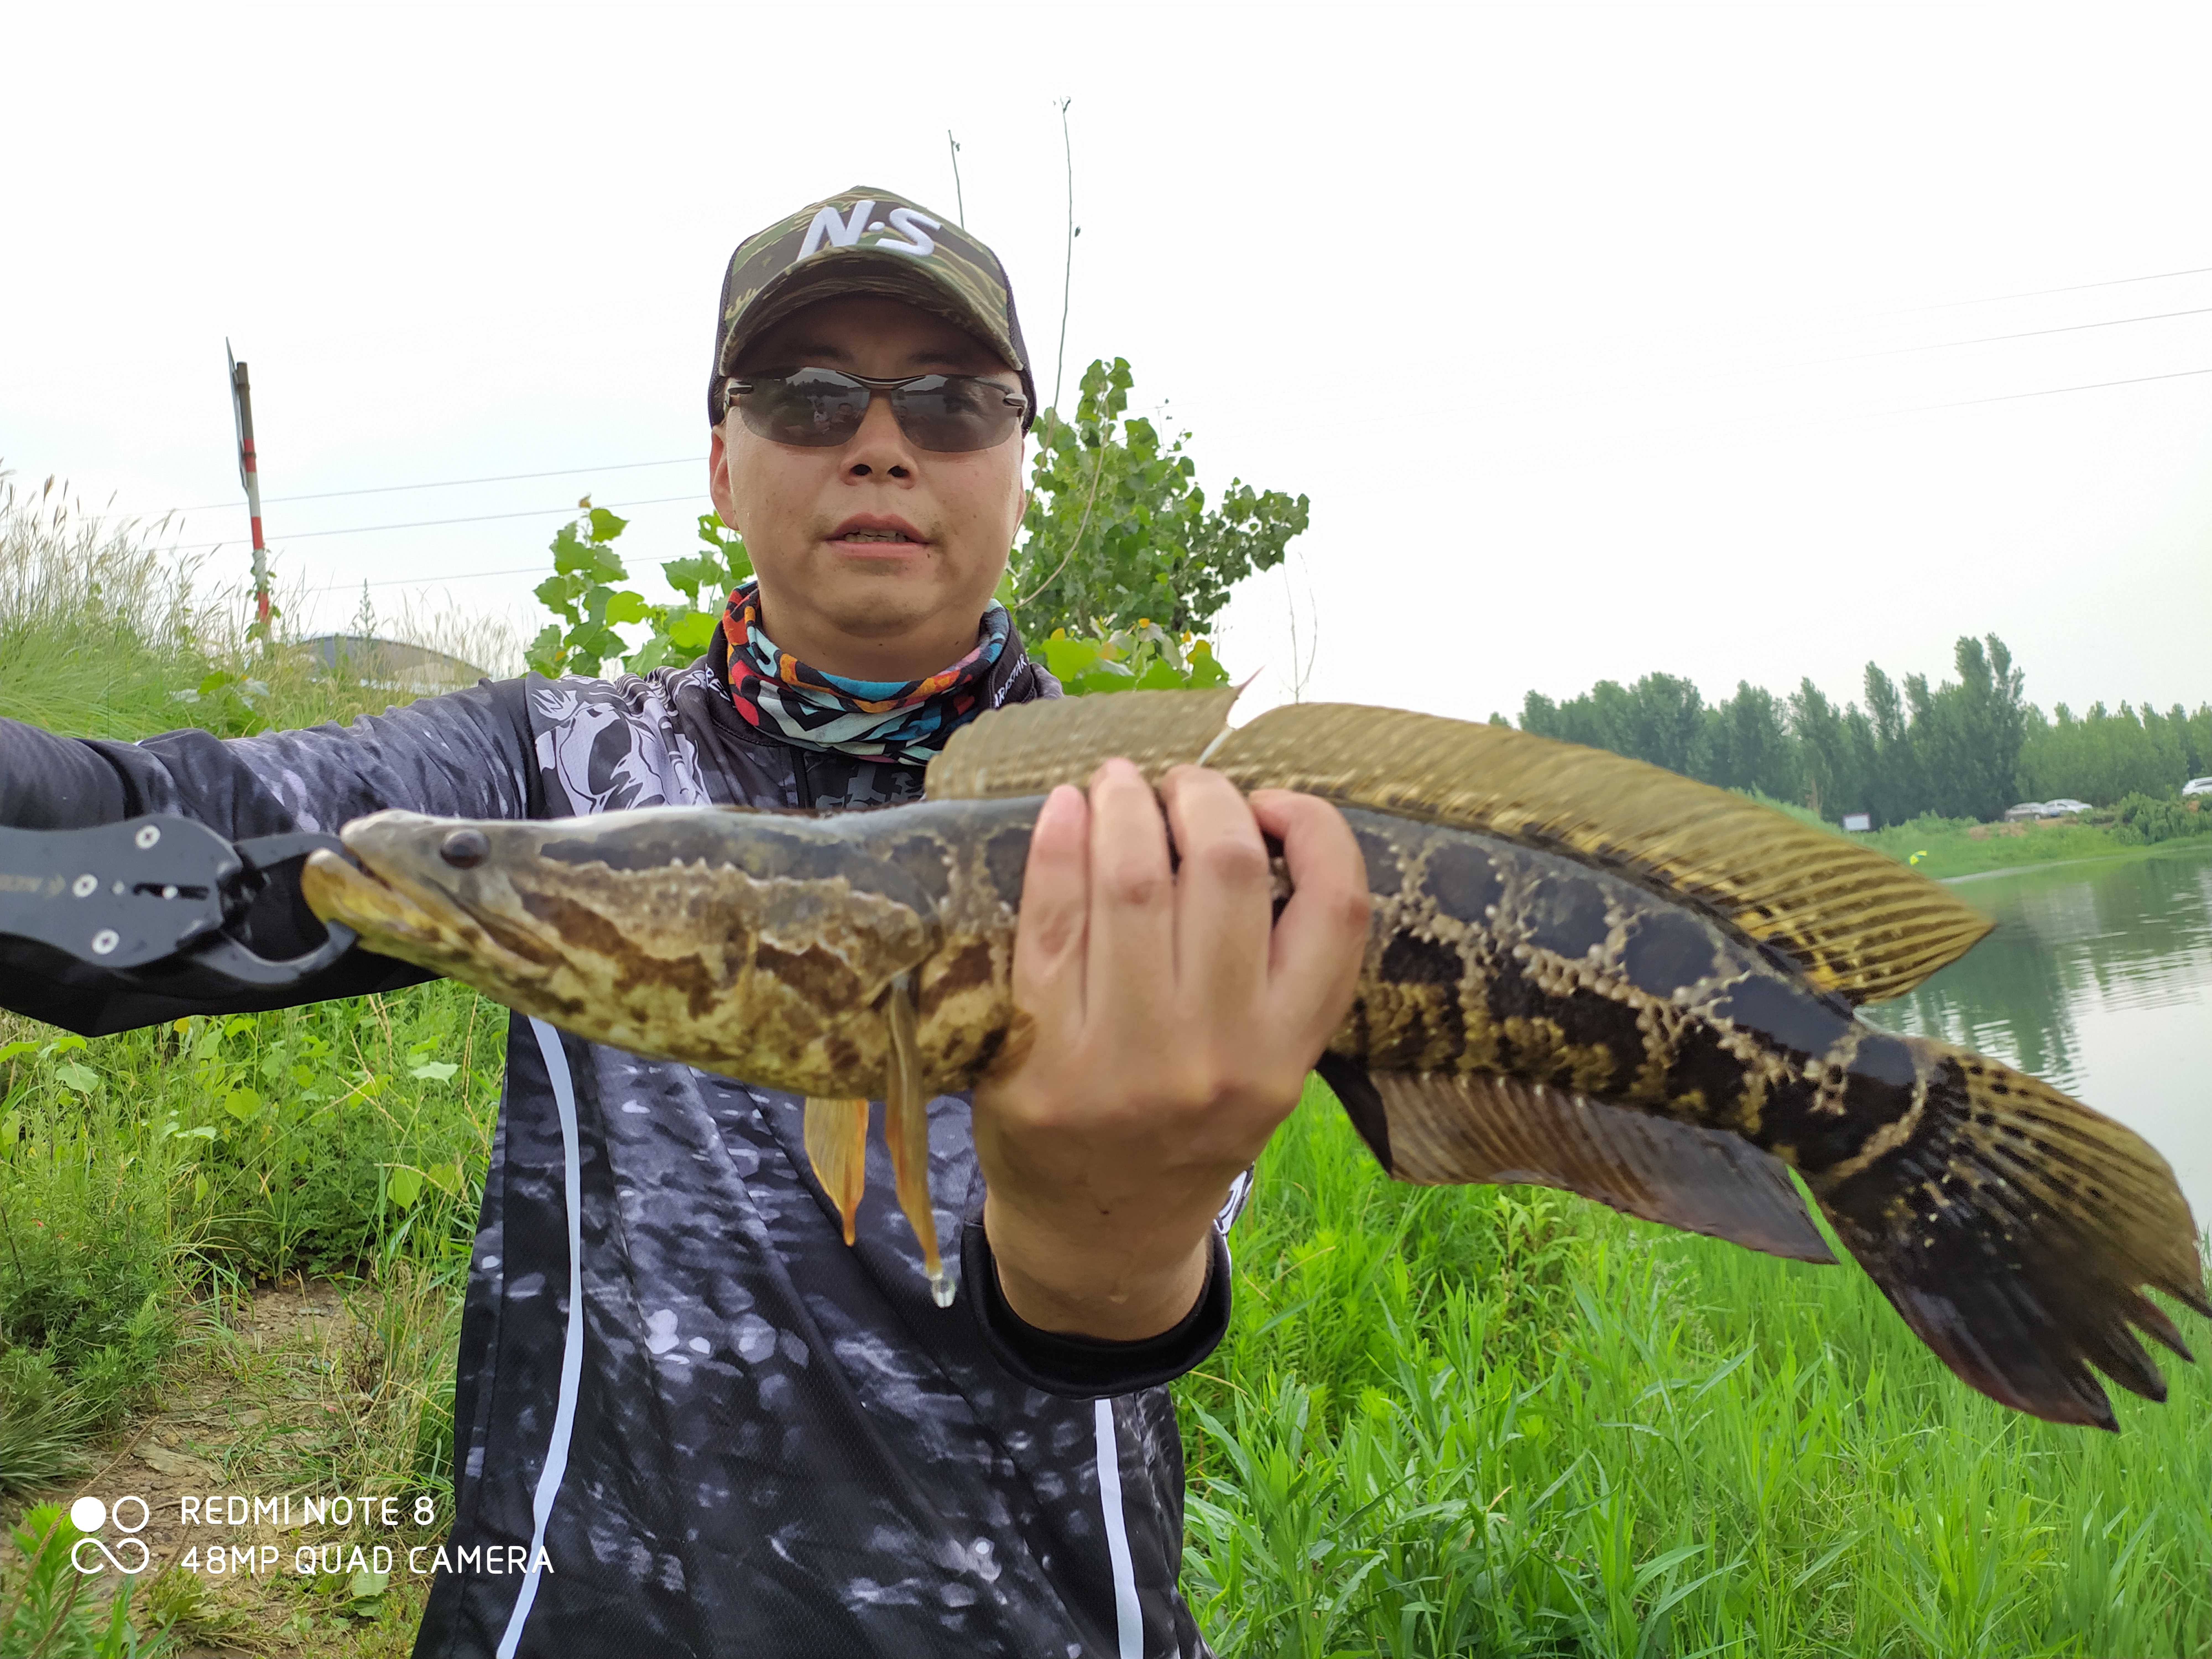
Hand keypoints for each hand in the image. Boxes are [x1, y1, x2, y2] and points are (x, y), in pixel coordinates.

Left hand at [971, 759, 1370, 1340]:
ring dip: (1124, 804)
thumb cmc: (1184, 1125)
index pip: (1340, 904)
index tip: (1273, 804)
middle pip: (1226, 868)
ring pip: (1133, 879)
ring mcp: (1123, 1060)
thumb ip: (1271, 967)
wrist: (1099, 1233)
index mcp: (1287, 1053)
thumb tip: (1249, 821)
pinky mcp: (1039, 1054)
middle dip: (1203, 796)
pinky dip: (1058, 843)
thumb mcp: (1265, 1066)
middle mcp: (1216, 1056)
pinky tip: (1063, 811)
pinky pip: (1050, 917)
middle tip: (1180, 784)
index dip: (1313, 827)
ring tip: (1118, 783)